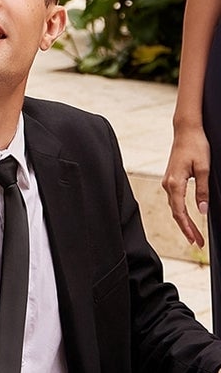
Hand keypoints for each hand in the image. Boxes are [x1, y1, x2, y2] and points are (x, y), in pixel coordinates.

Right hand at [163, 124, 210, 249]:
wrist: (186, 130)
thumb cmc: (196, 145)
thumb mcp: (204, 169)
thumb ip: (202, 191)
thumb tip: (202, 210)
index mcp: (174, 183)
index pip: (180, 212)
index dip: (188, 228)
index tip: (195, 240)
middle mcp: (167, 184)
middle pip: (176, 213)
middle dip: (187, 229)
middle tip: (197, 243)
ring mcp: (167, 182)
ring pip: (175, 208)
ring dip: (184, 222)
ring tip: (194, 234)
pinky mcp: (170, 179)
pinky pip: (174, 200)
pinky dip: (181, 212)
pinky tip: (187, 218)